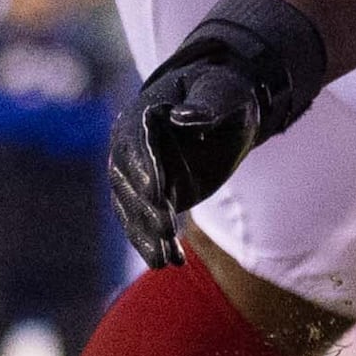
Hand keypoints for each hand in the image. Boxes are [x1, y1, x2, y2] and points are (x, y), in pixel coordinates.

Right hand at [108, 0, 328, 267]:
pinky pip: (145, 218)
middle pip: (131, 180)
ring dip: (147, 234)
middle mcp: (132, 145)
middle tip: (165, 231)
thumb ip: (207, 104)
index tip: (160, 195)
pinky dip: (154, 242)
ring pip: (133, 206)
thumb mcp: (223, 92)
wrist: (223, 105)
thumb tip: (184, 117)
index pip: (139, 144)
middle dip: (146, 208)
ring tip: (164, 261)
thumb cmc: (225, 92)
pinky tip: (169, 263)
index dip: (148, 169)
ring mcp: (139, 171)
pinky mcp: (152, 191)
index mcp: (144, 114)